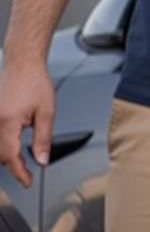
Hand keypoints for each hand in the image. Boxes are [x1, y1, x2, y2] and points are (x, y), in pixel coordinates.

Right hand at [0, 61, 54, 187]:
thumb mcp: (47, 113)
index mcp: (7, 123)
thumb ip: (43, 139)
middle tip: (27, 176)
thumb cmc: (35, 82)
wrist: (23, 65)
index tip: (27, 182)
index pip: (10, 157)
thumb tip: (41, 160)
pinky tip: (12, 148)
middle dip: (13, 167)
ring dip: (6, 157)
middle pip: (0, 155)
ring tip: (22, 165)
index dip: (19, 173)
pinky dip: (3, 146)